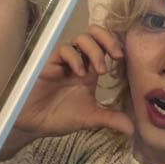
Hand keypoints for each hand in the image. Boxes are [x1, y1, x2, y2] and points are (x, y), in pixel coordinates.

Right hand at [13, 26, 133, 141]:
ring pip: (81, 38)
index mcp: (91, 71)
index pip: (106, 48)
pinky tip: (79, 73)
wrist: (33, 122)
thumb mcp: (90, 119)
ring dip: (94, 50)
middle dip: (107, 39)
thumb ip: (110, 119)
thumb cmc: (59, 117)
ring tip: (99, 71)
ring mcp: (64, 61)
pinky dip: (75, 58)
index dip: (116, 46)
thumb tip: (132, 129)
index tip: (125, 59)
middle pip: (94, 34)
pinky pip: (64, 50)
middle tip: (117, 55)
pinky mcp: (49, 63)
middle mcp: (79, 62)